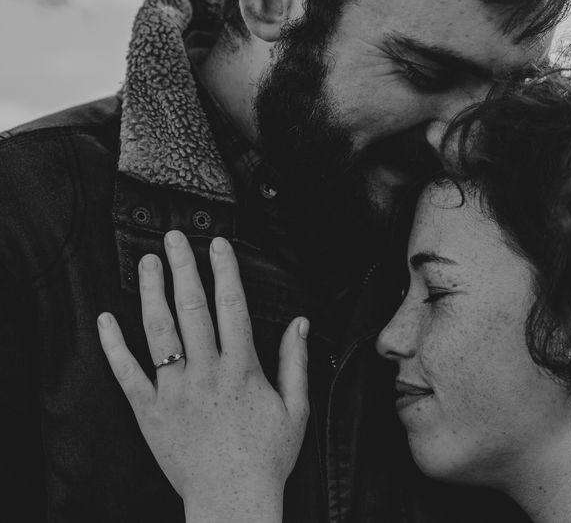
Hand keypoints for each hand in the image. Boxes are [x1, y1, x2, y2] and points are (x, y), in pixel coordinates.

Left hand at [97, 231, 308, 522]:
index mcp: (242, 369)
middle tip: (174, 238)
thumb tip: (300, 322)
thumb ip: (296, 361)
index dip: (225, 271)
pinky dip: (114, 346)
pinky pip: (128, 374)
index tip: (218, 244)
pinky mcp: (150, 412)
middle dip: (183, 268)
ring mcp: (175, 392)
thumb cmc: (268, 456)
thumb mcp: (296, 408)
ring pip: (159, 333)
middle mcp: (206, 373)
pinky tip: (106, 319)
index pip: (232, 307)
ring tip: (147, 263)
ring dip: (151, 293)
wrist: (232, 500)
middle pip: (192, 309)